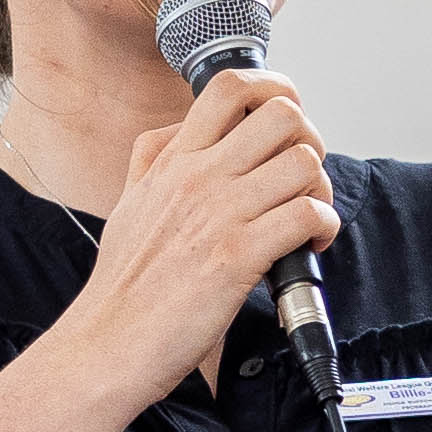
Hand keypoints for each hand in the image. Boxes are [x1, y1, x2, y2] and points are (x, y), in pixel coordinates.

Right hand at [74, 59, 342, 408]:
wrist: (108, 342)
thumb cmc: (121, 285)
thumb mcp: (127, 203)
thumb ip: (151, 161)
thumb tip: (174, 133)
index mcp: (173, 161)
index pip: (228, 89)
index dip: (273, 90)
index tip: (285, 116)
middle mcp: (198, 177)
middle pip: (282, 115)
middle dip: (308, 139)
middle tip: (303, 173)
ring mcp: (219, 214)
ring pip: (303, 162)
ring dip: (321, 187)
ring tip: (309, 214)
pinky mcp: (238, 256)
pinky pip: (306, 215)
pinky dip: (323, 226)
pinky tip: (309, 244)